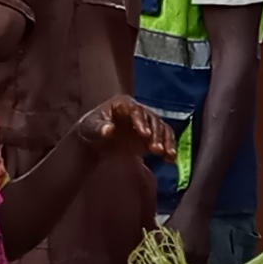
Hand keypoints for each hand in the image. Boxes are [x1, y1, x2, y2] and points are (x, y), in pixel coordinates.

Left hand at [57, 97, 178, 165]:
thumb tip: (109, 130)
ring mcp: (147, 122)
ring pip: (162, 128)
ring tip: (167, 155)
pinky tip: (171, 159)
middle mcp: (139, 110)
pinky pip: (165, 138)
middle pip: (153, 119)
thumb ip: (100, 128)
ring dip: (166, 141)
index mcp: (123, 104)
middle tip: (156, 150)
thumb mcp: (91, 128)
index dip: (141, 121)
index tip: (145, 134)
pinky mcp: (152, 134)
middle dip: (156, 134)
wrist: (96, 140)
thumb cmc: (92, 129)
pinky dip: (170, 147)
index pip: (136, 110)